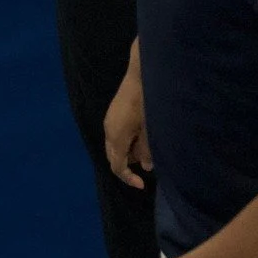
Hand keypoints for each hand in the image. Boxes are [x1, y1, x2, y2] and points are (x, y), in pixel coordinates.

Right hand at [103, 70, 151, 189]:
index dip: (129, 178)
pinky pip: (116, 134)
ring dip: (128, 152)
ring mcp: (109, 120)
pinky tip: (140, 134)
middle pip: (113, 157)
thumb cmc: (146, 102)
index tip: (143, 183)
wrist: (140, 73)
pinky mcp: (113, 112)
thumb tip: (146, 167)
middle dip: (128, 165)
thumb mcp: (150, 130)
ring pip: (114, 146)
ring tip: (146, 146)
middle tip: (146, 163)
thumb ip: (147, 151)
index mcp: (116, 137)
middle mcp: (108, 130)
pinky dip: (126, 141)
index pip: (117, 166)